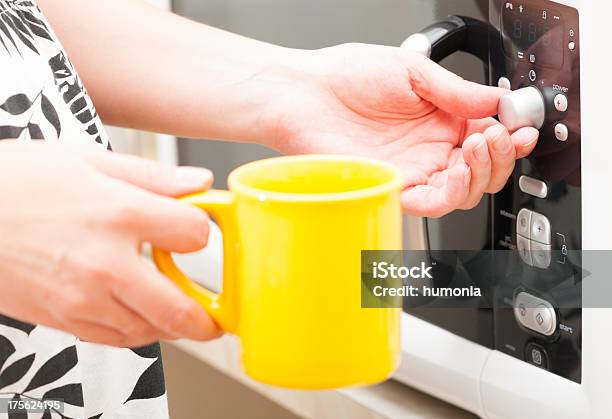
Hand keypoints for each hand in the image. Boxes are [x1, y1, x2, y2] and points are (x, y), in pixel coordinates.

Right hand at [0, 141, 219, 346]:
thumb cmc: (16, 181)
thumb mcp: (87, 161)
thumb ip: (152, 176)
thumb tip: (198, 182)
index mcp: (120, 213)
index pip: (195, 235)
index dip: (201, 232)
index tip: (195, 231)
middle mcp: (106, 263)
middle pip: (180, 309)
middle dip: (207, 317)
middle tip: (214, 315)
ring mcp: (82, 298)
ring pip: (149, 331)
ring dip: (171, 325)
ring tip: (174, 308)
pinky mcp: (62, 319)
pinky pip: (114, 340)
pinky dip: (136, 332)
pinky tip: (136, 313)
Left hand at [265, 44, 538, 216]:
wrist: (303, 94)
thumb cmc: (345, 76)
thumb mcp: (411, 71)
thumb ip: (455, 91)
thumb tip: (495, 104)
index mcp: (439, 118)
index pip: (488, 135)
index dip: (511, 136)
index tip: (522, 128)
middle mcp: (428, 147)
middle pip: (482, 169)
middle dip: (501, 156)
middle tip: (499, 136)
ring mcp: (411, 169)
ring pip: (463, 191)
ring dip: (481, 174)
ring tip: (479, 146)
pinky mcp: (391, 186)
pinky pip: (430, 203)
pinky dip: (451, 193)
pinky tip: (455, 171)